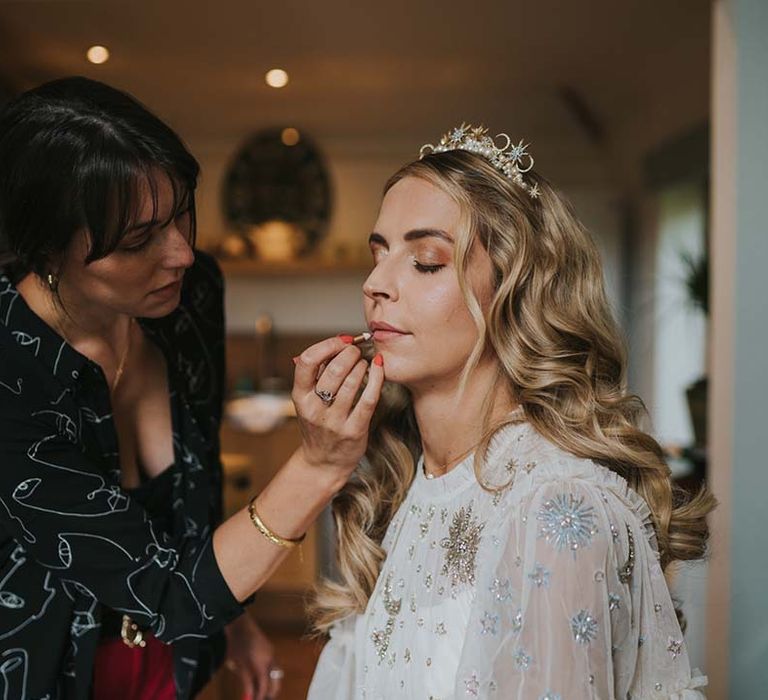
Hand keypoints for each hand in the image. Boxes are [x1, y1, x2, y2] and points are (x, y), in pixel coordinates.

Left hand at [224, 614, 280, 699]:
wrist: (239, 623)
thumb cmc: (236, 644)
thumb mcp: (239, 666)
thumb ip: (246, 682)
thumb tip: (250, 697)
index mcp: (264, 664)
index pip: (265, 687)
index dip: (259, 697)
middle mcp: (271, 659)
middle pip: (276, 682)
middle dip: (269, 693)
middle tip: (259, 698)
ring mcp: (271, 653)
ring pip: (276, 675)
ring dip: (269, 684)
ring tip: (258, 691)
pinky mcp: (269, 649)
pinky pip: (272, 666)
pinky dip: (268, 675)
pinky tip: (258, 678)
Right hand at [292, 336, 383, 476]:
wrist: (324, 462)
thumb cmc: (319, 424)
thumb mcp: (308, 399)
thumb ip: (317, 373)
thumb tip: (336, 343)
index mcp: (299, 396)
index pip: (308, 361)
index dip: (328, 345)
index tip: (342, 340)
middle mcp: (314, 409)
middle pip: (333, 371)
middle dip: (350, 353)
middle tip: (357, 351)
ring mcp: (334, 421)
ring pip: (351, 383)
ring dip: (362, 365)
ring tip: (364, 363)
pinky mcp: (354, 430)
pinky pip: (368, 399)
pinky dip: (376, 378)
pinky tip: (379, 368)